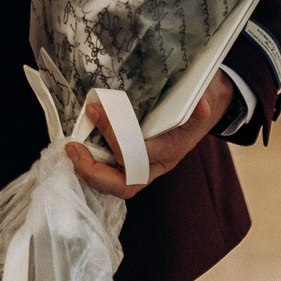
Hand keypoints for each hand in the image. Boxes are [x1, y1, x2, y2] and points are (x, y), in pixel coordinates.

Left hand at [66, 74, 230, 200]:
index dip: (115, 137)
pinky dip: (94, 168)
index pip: (139, 153)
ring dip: (91, 172)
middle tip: (72, 149)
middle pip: (127, 185)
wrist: (209, 106)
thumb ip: (199, 102)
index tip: (95, 112)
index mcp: (174, 147)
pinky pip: (114, 175)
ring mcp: (149, 167)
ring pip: (118, 185)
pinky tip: (78, 151)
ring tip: (71, 150)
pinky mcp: (138, 163)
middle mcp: (160, 163)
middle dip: (95, 173)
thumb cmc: (201, 99)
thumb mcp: (205, 96)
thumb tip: (201, 105)